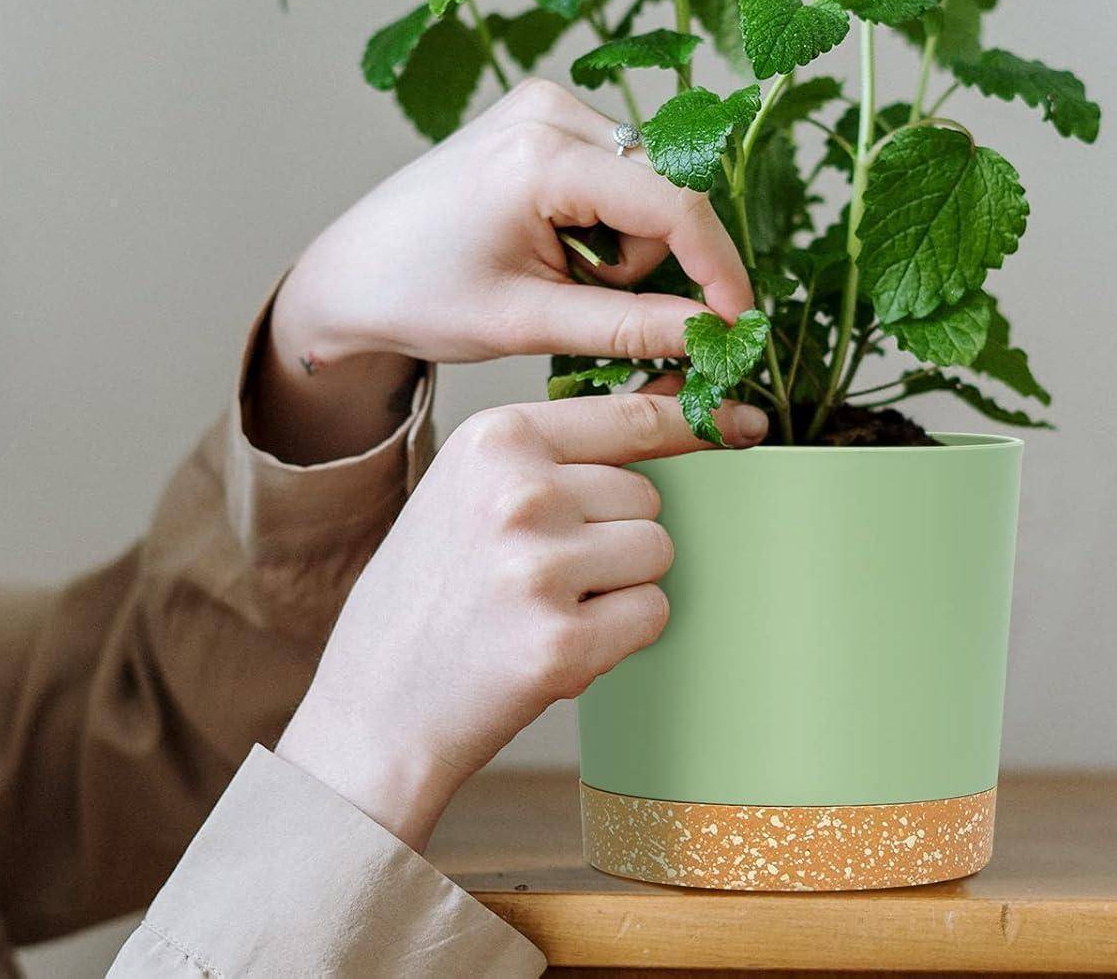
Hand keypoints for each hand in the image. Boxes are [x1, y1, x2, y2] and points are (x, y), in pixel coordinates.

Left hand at [250, 79, 751, 461]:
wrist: (353, 272)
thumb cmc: (421, 296)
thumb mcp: (529, 323)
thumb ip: (631, 327)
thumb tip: (715, 333)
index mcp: (539, 156)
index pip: (672, 204)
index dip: (718, 268)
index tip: (738, 324)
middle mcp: (549, 109)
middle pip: (664, 191)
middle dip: (647, 261)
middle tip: (586, 303)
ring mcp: (545, 104)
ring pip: (647, 186)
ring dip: (624, 246)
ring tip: (558, 275)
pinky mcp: (543, 115)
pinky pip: (620, 173)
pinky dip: (605, 222)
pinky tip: (554, 245)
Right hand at [274, 390, 766, 851]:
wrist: (373, 709)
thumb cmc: (432, 593)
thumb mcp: (471, 489)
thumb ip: (558, 452)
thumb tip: (673, 406)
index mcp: (494, 439)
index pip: (630, 417)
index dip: (690, 426)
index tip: (742, 425)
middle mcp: (518, 492)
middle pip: (648, 497)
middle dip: (619, 536)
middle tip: (547, 575)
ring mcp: (539, 568)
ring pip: (657, 553)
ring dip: (623, 586)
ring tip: (547, 609)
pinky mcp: (562, 644)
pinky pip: (654, 614)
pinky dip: (624, 636)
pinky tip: (557, 646)